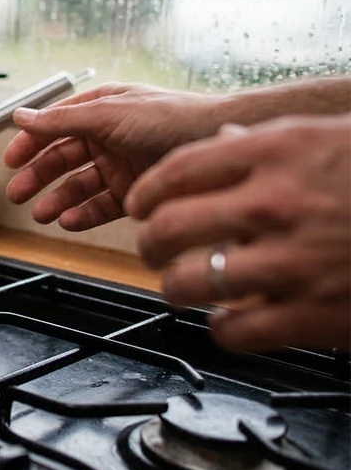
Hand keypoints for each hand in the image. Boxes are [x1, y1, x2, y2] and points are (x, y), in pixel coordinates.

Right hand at [4, 83, 221, 230]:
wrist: (219, 140)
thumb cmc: (170, 117)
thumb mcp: (109, 113)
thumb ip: (61, 120)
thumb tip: (20, 116)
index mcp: (100, 110)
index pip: (54, 126)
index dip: (30, 143)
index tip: (10, 161)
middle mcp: (108, 137)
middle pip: (62, 158)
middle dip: (37, 176)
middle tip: (18, 193)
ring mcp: (121, 166)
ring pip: (78, 186)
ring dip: (57, 199)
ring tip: (41, 214)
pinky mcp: (135, 192)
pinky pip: (101, 207)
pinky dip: (83, 215)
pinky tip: (68, 220)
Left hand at [126, 114, 350, 351]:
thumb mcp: (334, 140)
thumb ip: (272, 143)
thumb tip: (224, 139)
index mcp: (279, 150)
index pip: (177, 169)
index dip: (145, 192)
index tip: (139, 205)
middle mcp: (278, 202)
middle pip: (169, 225)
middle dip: (150, 243)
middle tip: (154, 249)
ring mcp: (294, 260)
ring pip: (190, 281)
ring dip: (176, 288)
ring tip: (181, 287)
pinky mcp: (316, 315)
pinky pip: (235, 331)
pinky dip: (222, 330)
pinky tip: (228, 323)